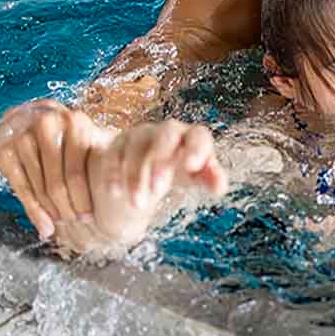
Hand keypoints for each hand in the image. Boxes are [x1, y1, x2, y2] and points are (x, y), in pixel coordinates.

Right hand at [0, 99, 113, 238]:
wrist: (27, 119)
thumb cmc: (67, 136)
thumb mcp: (86, 139)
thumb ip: (103, 154)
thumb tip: (129, 186)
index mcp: (75, 123)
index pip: (77, 172)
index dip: (83, 198)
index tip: (89, 217)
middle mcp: (48, 126)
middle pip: (56, 183)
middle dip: (67, 209)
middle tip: (75, 224)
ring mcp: (23, 136)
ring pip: (39, 187)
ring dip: (52, 211)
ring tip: (63, 226)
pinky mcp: (5, 150)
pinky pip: (21, 188)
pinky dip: (34, 212)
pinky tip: (46, 227)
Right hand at [87, 120, 227, 244]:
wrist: (149, 164)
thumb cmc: (182, 168)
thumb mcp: (197, 175)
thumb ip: (210, 178)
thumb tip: (220, 187)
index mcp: (192, 137)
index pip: (199, 136)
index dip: (196, 148)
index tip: (192, 166)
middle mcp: (167, 131)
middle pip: (166, 136)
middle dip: (161, 161)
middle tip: (157, 190)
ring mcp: (141, 135)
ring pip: (137, 148)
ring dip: (135, 176)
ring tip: (138, 204)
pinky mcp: (119, 144)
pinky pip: (114, 155)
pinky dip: (114, 174)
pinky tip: (115, 192)